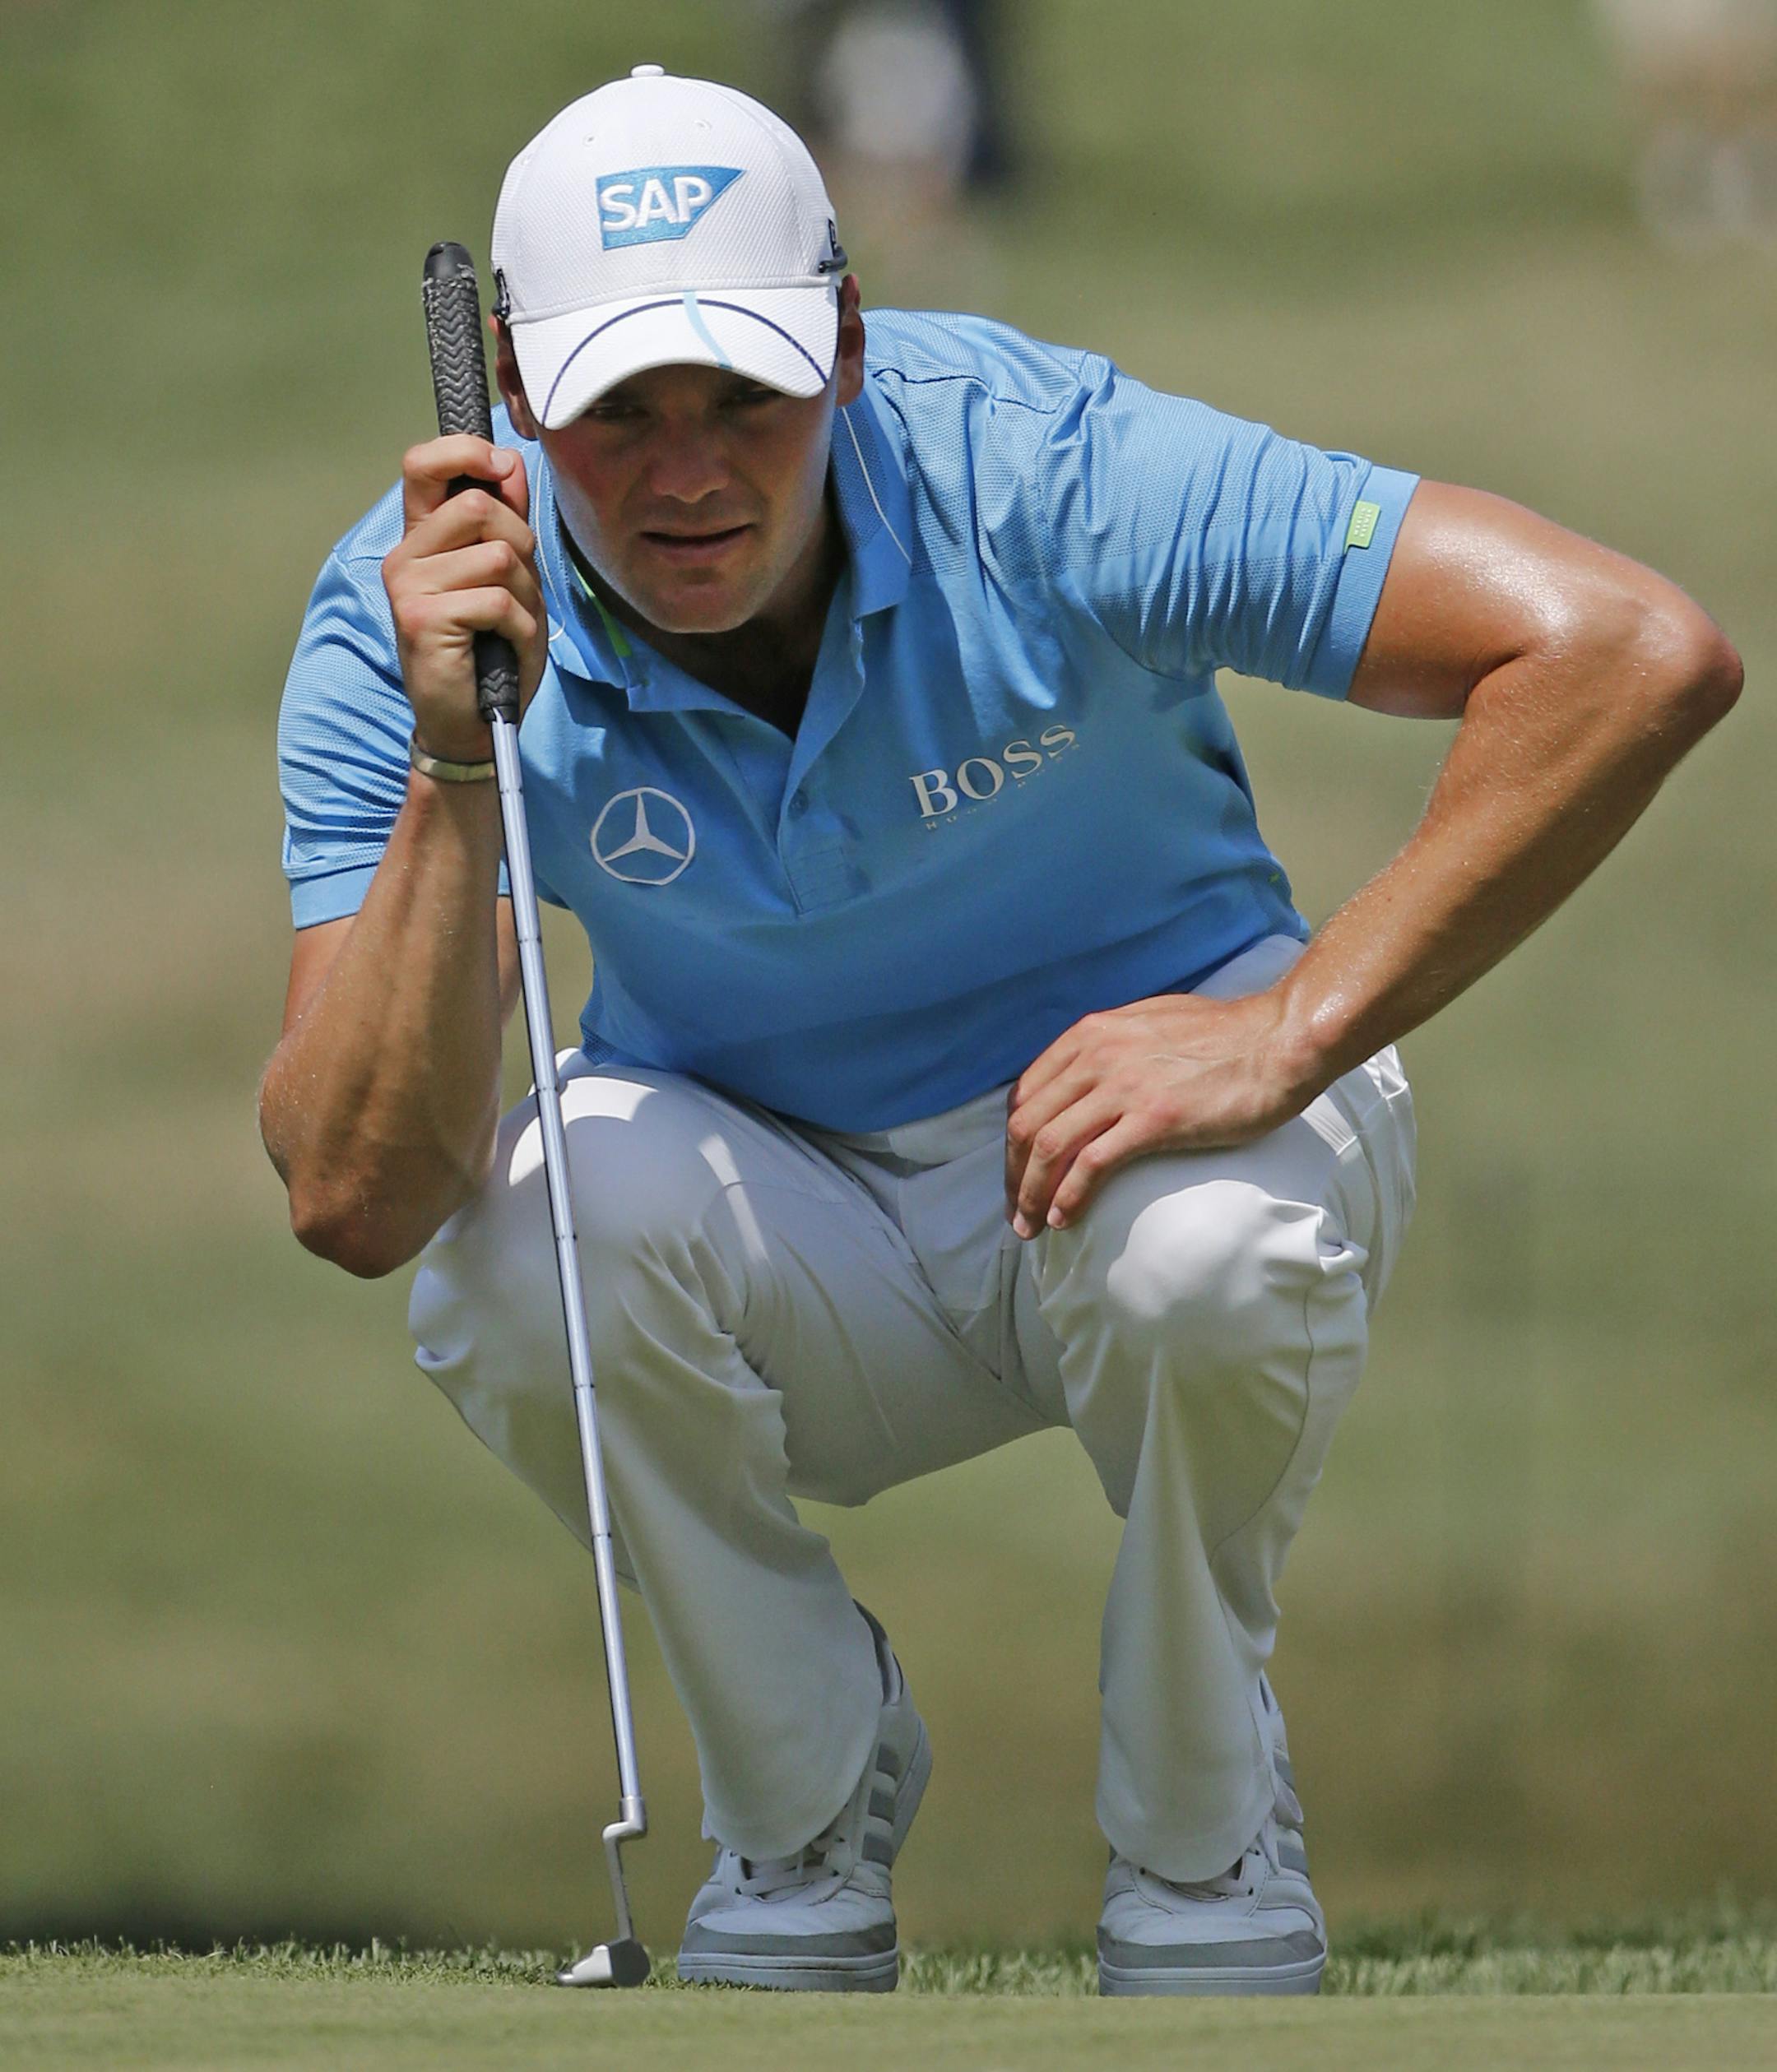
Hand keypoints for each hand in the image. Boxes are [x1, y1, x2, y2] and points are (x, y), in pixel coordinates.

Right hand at [383, 436, 547, 763]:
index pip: (423, 464)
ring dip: (526, 595)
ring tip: (509, 625)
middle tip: (516, 589)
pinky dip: (520, 628)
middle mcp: (406, 555)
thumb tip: (510, 463)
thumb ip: (505, 522)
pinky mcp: (422, 619)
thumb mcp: (507, 579)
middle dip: (522, 544)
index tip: (501, 467)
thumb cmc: (490, 651)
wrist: (471, 723)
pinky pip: (498, 601)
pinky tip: (504, 647)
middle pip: (481, 506)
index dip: (467, 452)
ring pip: (499, 555)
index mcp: (422, 537)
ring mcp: (408, 586)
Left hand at [1004, 988, 1319, 1236]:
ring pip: (1050, 1146)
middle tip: (1017, 1212)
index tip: (1017, 1172)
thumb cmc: (1226, 1036)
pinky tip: (1065, 1219)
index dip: (1014, 1140)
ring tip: (1032, 1226)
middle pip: (1027, 1124)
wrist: (1279, 1040)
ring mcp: (1124, 1087)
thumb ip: (1113, 1046)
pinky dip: (1069, 1196)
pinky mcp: (1154, 1118)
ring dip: (1031, 1193)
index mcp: (1092, 1035)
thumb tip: (1092, 1075)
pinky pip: (1092, 1163)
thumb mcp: (1151, 1024)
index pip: (1026, 1093)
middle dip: (1013, 1175)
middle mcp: (1097, 1056)